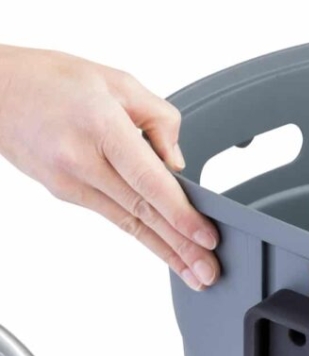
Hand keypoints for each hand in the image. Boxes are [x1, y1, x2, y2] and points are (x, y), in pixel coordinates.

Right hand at [0, 46, 218, 288]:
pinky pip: (114, 217)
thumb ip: (158, 118)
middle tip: (209, 272)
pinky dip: (142, 236)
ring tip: (194, 274)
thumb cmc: (52, 80)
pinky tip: (164, 251)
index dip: (181, 214)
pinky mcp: (65, 194)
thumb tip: (177, 165)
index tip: (207, 237)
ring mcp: (70, 183)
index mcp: (100, 127)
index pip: (149, 182)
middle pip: (142, 213)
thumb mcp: (116, 81)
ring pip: (129, 224)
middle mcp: (82, 160)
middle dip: (181, 248)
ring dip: (165, 252)